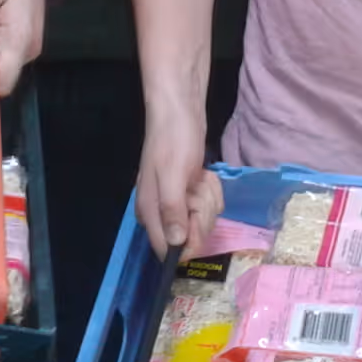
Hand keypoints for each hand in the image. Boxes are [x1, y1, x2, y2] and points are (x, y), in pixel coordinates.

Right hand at [136, 101, 220, 256]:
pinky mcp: (190, 192)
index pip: (168, 250)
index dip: (188, 241)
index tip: (197, 218)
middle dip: (201, 212)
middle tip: (195, 187)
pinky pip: (208, 204)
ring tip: (198, 176)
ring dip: (208, 197)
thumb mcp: (173, 176)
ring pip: (203, 219)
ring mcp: (177, 202)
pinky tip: (203, 173)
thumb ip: (172, 210)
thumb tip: (174, 244)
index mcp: (150, 212)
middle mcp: (161, 212)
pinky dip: (211, 189)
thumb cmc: (173, 141)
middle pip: (190, 236)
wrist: (180, 111)